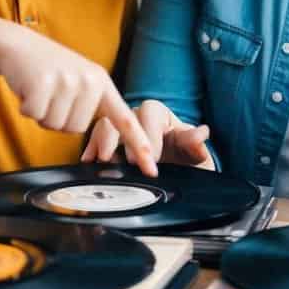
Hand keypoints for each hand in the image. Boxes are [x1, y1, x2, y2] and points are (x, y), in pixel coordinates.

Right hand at [0, 27, 156, 175]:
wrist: (17, 45)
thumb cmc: (48, 70)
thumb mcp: (79, 80)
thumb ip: (92, 104)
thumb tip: (100, 143)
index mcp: (102, 83)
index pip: (124, 119)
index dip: (139, 144)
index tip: (151, 168)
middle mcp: (89, 81)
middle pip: (76, 130)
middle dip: (59, 118)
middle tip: (51, 95)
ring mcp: (67, 81)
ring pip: (55, 125)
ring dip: (43, 114)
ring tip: (41, 90)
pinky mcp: (43, 82)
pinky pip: (35, 116)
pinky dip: (26, 108)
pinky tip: (28, 89)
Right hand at [81, 99, 213, 169]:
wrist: (176, 174)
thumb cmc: (185, 159)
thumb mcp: (194, 155)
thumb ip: (194, 144)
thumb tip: (201, 134)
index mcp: (158, 114)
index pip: (150, 114)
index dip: (150, 135)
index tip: (154, 159)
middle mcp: (136, 117)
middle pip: (123, 117)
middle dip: (119, 138)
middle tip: (121, 161)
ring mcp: (120, 130)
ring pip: (105, 125)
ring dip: (100, 142)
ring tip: (99, 160)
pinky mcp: (108, 145)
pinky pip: (95, 141)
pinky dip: (90, 149)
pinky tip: (86, 161)